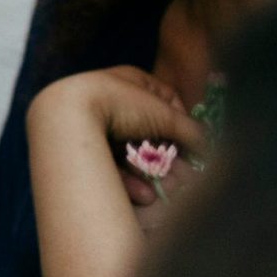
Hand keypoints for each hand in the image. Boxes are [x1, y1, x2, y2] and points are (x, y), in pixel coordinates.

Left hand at [30, 67, 206, 205]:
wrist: (68, 115)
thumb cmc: (121, 106)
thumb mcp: (165, 116)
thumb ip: (191, 131)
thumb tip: (208, 147)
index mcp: (131, 81)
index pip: (165, 100)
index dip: (181, 123)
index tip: (192, 144)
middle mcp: (113, 98)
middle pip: (150, 132)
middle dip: (170, 159)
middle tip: (185, 180)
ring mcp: (96, 121)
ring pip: (133, 152)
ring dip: (153, 175)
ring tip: (168, 192)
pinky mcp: (84, 145)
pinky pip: (112, 164)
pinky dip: (129, 180)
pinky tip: (144, 196)